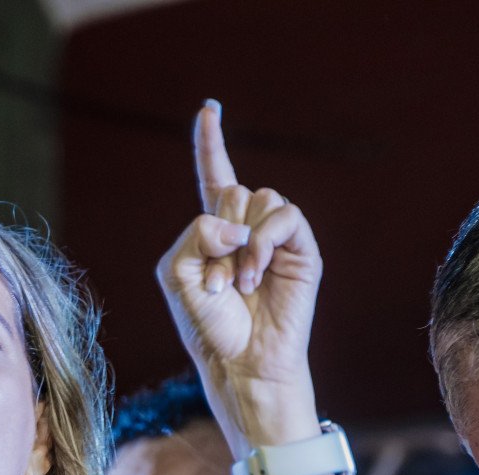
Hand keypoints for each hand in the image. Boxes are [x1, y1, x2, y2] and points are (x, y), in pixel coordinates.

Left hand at [156, 100, 321, 445]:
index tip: (209, 109)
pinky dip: (264, 241)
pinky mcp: (303, 249)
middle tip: (214, 283)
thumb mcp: (175, 273)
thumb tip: (237, 224)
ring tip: (236, 285)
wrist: (241, 361)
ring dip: (239, 244)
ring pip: (258, 199)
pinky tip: (255, 274)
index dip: (211, 142)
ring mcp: (277, 238)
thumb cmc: (207, 325)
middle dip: (216, 234)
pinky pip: (285, 216)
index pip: (213, 175)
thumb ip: (193, 233)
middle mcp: (247, 227)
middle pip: (232, 189)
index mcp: (213, 229)